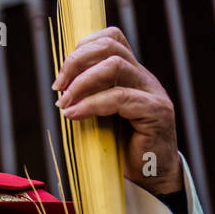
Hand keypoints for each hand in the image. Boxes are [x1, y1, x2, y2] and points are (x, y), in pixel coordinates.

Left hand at [52, 26, 183, 194]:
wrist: (150, 175)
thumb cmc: (120, 145)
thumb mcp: (99, 113)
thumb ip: (87, 94)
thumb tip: (58, 83)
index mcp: (131, 73)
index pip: (111, 38)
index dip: (81, 47)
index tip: (62, 75)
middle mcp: (144, 77)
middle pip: (110, 46)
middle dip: (76, 62)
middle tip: (58, 87)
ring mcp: (153, 93)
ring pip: (115, 66)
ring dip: (81, 83)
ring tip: (64, 103)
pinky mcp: (156, 112)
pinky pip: (120, 97)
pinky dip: (91, 104)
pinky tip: (73, 116)